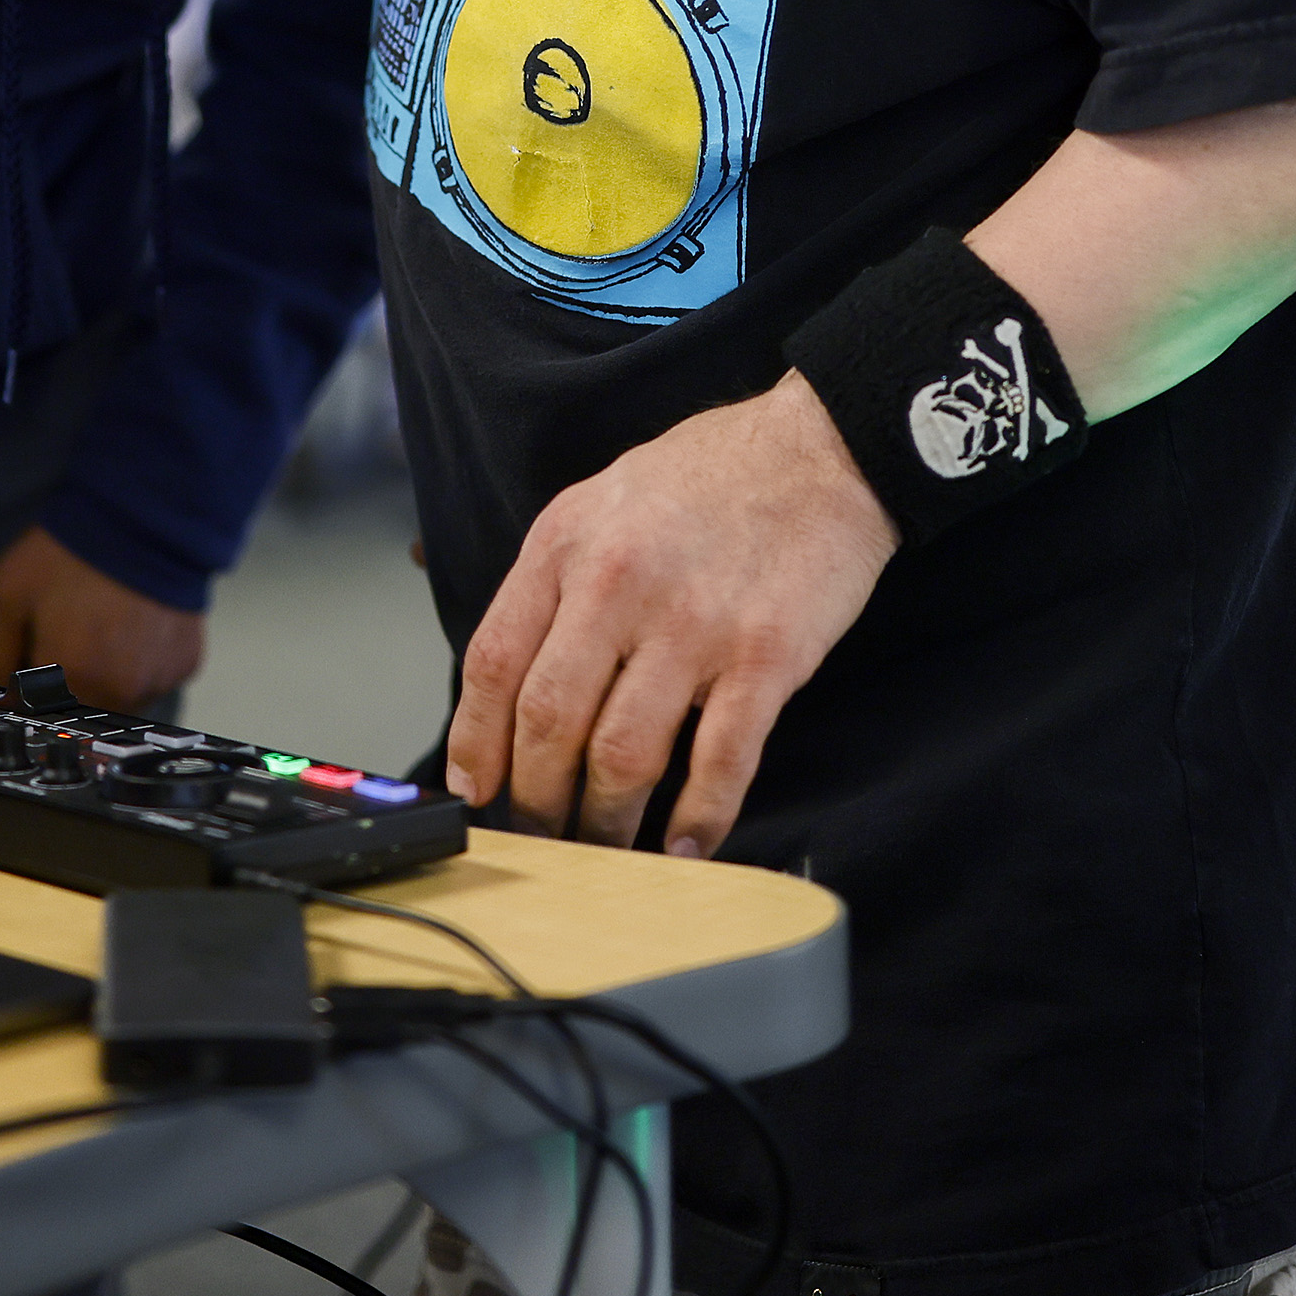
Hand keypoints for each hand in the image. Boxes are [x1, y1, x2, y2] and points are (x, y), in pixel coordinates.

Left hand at [0, 526, 205, 713]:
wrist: (143, 516)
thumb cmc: (75, 551)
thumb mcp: (7, 594)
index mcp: (71, 679)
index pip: (37, 713)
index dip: (27, 687)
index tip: (31, 659)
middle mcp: (118, 690)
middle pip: (79, 708)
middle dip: (66, 681)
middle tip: (67, 631)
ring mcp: (156, 679)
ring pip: (119, 698)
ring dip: (105, 675)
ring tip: (101, 626)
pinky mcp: (183, 664)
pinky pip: (153, 679)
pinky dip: (139, 661)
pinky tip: (131, 625)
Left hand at [447, 375, 898, 858]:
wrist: (821, 450)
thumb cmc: (710, 478)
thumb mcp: (601, 500)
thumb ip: (552, 578)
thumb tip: (504, 678)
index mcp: (567, 544)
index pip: (492, 664)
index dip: (474, 744)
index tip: (473, 791)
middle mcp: (619, 583)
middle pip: (549, 721)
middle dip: (536, 798)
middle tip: (540, 833)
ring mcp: (695, 622)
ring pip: (623, 755)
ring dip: (606, 821)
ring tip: (604, 846)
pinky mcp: (766, 655)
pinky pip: (720, 759)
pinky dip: (699, 817)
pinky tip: (686, 845)